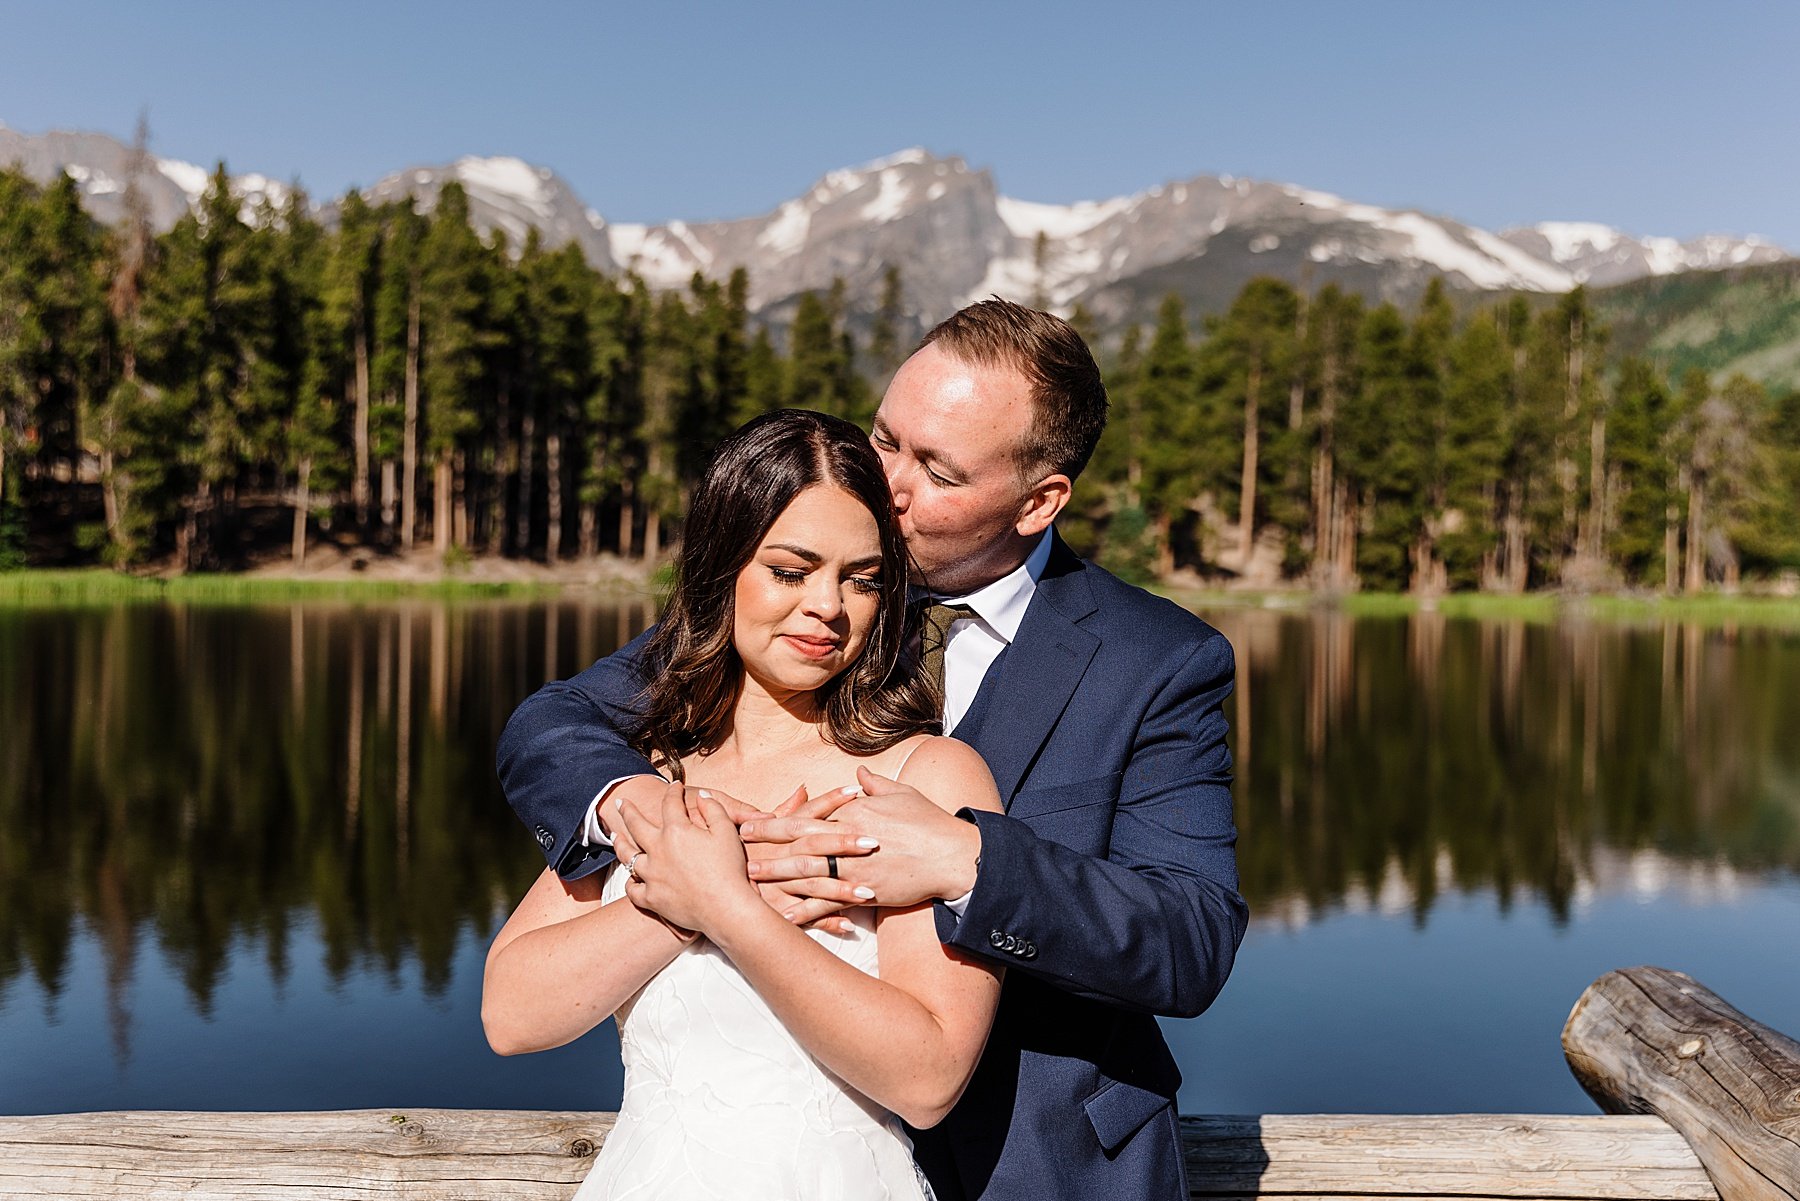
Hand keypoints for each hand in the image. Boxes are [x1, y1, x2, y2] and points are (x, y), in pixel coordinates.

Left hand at [617, 781, 759, 935]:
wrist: (726, 908)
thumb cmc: (730, 869)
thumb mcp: (727, 831)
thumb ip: (713, 809)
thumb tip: (701, 795)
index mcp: (676, 831)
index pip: (670, 804)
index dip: (673, 792)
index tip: (674, 787)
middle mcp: (658, 850)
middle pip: (636, 825)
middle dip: (628, 810)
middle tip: (621, 802)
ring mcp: (651, 876)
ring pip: (626, 856)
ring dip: (619, 843)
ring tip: (614, 836)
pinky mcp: (652, 899)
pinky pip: (633, 889)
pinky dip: (631, 882)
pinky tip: (631, 878)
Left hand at [740, 766, 981, 912]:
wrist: (953, 855)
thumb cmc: (930, 822)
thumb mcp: (902, 794)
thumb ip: (875, 784)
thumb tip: (858, 773)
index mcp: (854, 812)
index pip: (806, 815)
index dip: (776, 817)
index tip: (751, 819)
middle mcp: (848, 838)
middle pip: (797, 839)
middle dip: (764, 841)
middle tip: (735, 843)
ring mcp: (854, 867)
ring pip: (806, 871)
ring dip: (774, 875)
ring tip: (748, 879)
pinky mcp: (864, 892)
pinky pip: (827, 903)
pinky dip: (804, 912)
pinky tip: (782, 918)